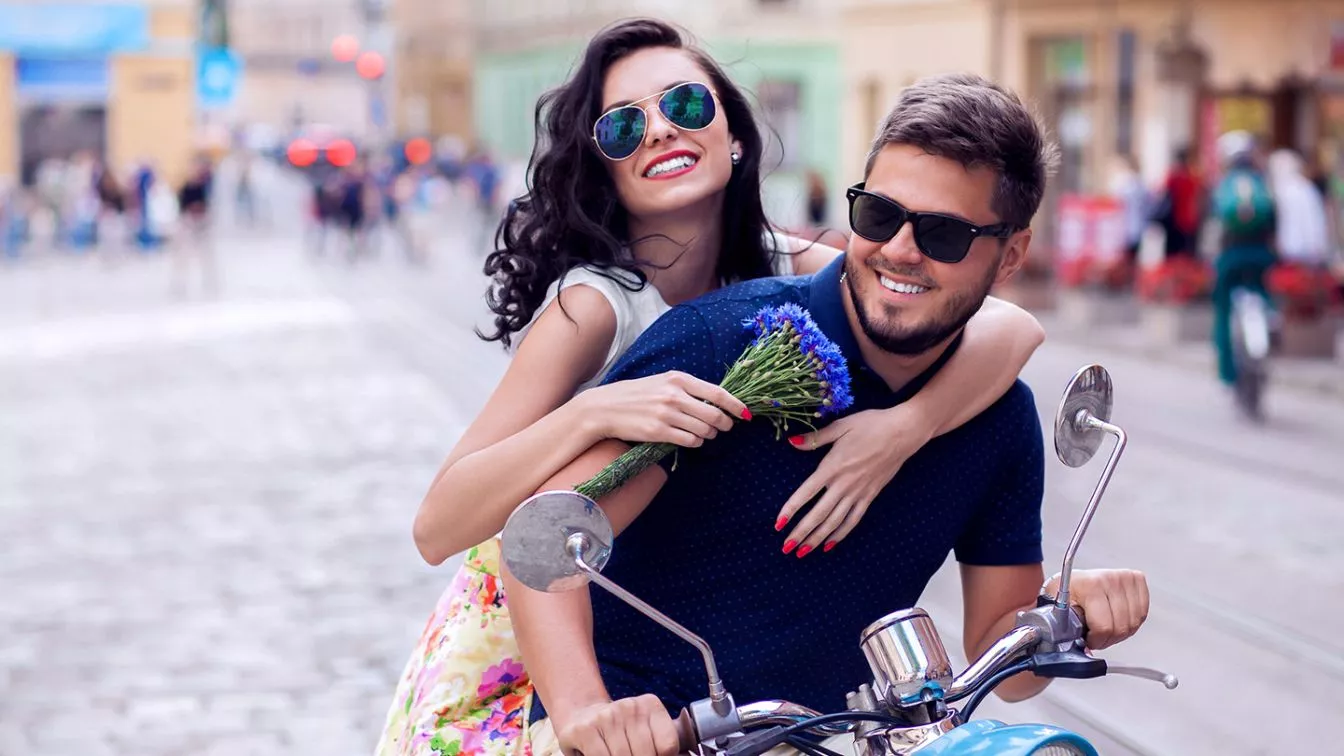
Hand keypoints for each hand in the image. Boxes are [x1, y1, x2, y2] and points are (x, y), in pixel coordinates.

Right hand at [554, 696, 681, 755]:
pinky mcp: (585, 730)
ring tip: (618, 755)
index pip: (668, 746)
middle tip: (633, 755)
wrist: (581, 715)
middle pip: (646, 755)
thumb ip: (660, 744)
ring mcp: (606, 717)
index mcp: (650, 705)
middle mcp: (629, 707)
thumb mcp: (644, 729)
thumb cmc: (619, 730)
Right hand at [578, 371, 748, 448]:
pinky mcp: (659, 432)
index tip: (746, 413)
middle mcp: (674, 395)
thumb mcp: (662, 382)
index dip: (736, 405)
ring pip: (704, 431)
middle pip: (714, 415)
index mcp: (678, 379)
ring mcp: (667, 414)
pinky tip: (689, 439)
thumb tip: (716, 403)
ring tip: (701, 433)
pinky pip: (690, 441)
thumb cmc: (636, 395)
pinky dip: (694, 442)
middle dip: (724, 424)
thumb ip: (687, 389)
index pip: (717, 393)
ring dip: (708, 435)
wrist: (605, 408)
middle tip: (724, 428)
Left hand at [775, 405, 931, 555]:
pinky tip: (830, 544)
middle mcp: (844, 484)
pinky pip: (854, 519)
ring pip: (835, 521)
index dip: (791, 509)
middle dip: (801, 532)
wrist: (902, 432)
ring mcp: (858, 492)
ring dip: (818, 538)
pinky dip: (841, 533)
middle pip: (819, 514)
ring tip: (803, 552)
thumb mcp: (840, 426)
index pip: (806, 493)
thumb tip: (791, 442)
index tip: (778, 524)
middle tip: (786, 547)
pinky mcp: (870, 496)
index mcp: (832, 466)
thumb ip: (815, 438)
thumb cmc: (871, 425)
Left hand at [1044, 569, 1149, 650]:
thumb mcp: (1058, 607)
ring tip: (1105, 628)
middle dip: (1107, 639)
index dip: (1096, 640)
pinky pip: (1142, 614)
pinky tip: (1117, 619)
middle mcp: (1111, 579)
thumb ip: (1068, 628)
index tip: (1088, 639)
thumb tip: (1084, 650)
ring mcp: (1126, 578)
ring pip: (1133, 624)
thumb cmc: (1066, 591)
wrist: (1074, 577)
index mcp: (1091, 585)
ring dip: (1119, 633)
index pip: (1104, 626)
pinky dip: (1130, 623)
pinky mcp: (1137, 580)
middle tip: (1096, 636)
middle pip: (1121, 628)